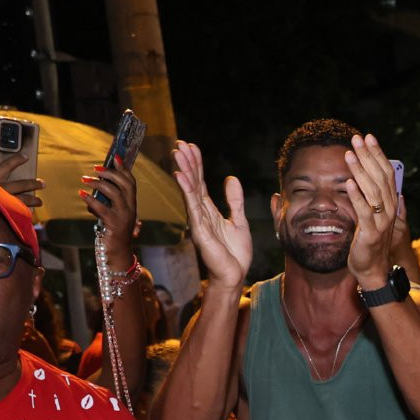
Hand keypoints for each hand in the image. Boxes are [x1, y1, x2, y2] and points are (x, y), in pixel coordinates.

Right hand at [0, 151, 44, 209]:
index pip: (6, 166)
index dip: (16, 160)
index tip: (26, 156)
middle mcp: (0, 190)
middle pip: (21, 184)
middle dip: (33, 184)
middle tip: (42, 184)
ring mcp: (5, 203)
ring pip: (24, 200)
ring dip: (33, 200)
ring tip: (40, 202)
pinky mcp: (8, 215)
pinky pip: (21, 214)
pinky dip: (26, 214)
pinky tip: (30, 214)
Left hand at [80, 158, 140, 261]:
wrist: (118, 254)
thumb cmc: (113, 233)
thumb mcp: (112, 214)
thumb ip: (107, 202)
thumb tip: (93, 187)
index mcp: (132, 205)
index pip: (131, 182)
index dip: (124, 169)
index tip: (115, 157)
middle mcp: (131, 209)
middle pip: (125, 184)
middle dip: (110, 173)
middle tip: (95, 169)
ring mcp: (125, 217)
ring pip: (114, 193)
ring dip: (98, 184)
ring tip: (84, 180)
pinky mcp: (115, 225)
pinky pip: (102, 208)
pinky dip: (90, 199)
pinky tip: (82, 194)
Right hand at [171, 142, 253, 287]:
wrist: (234, 276)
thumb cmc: (235, 254)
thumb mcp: (239, 221)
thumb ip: (235, 200)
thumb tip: (231, 179)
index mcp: (209, 211)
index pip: (200, 183)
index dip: (196, 164)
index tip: (191, 147)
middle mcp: (200, 213)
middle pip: (193, 183)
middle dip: (188, 163)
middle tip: (181, 144)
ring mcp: (198, 221)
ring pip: (190, 191)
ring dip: (185, 171)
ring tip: (179, 153)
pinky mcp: (199, 231)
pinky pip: (193, 207)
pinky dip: (187, 191)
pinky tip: (181, 177)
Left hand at [342, 133, 398, 288]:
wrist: (372, 269)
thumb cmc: (371, 243)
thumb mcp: (378, 219)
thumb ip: (384, 203)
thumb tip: (398, 192)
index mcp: (391, 204)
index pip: (387, 173)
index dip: (378, 154)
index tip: (368, 138)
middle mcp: (390, 210)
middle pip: (381, 178)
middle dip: (368, 156)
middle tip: (357, 139)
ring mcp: (382, 222)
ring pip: (373, 191)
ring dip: (360, 171)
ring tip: (349, 154)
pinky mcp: (371, 233)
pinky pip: (364, 211)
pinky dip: (356, 196)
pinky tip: (348, 182)